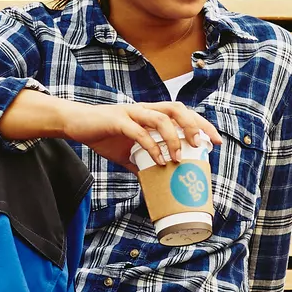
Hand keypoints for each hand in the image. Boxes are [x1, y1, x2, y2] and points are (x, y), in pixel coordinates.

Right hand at [55, 97, 218, 170]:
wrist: (76, 124)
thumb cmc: (103, 135)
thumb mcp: (126, 152)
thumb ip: (142, 162)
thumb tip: (154, 182)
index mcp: (150, 113)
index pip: (183, 114)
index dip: (201, 125)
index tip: (215, 141)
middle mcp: (145, 109)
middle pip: (178, 109)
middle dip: (194, 126)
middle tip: (203, 145)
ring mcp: (132, 112)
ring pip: (161, 117)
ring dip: (173, 137)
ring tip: (179, 156)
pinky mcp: (117, 119)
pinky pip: (138, 131)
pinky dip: (150, 146)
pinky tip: (158, 160)